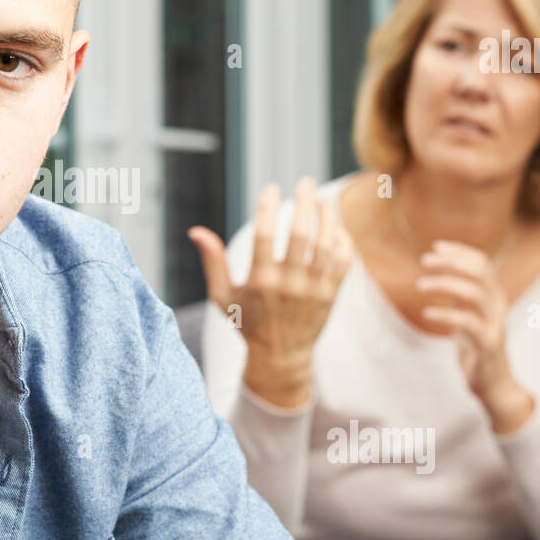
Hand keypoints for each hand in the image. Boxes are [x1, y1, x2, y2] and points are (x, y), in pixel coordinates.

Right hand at [189, 177, 352, 407]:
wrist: (280, 357)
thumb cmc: (247, 322)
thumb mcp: (222, 296)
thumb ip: (212, 262)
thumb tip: (196, 231)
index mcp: (259, 282)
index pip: (264, 234)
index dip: (267, 207)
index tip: (271, 188)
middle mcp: (288, 284)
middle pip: (300, 233)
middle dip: (304, 202)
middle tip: (305, 182)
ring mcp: (313, 290)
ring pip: (326, 244)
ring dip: (326, 217)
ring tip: (322, 200)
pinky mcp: (331, 295)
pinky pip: (343, 261)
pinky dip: (342, 241)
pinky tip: (335, 227)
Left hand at [417, 240, 533, 430]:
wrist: (492, 382)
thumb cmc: (476, 344)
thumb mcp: (467, 311)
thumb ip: (458, 290)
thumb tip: (439, 263)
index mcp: (494, 295)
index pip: (482, 263)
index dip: (460, 252)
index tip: (435, 246)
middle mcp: (498, 305)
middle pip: (480, 272)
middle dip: (452, 263)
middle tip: (425, 262)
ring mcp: (495, 323)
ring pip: (474, 294)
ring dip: (445, 284)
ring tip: (420, 285)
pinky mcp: (488, 343)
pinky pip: (468, 323)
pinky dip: (446, 314)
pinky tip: (427, 313)